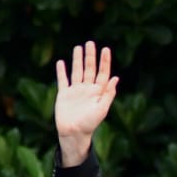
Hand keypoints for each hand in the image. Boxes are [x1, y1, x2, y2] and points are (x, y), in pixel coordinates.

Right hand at [55, 40, 118, 166]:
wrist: (73, 133)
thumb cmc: (89, 124)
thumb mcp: (102, 109)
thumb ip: (108, 94)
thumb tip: (115, 78)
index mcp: (98, 92)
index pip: (103, 73)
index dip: (105, 61)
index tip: (106, 49)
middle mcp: (87, 89)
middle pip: (89, 69)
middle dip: (90, 56)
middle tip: (90, 43)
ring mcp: (75, 91)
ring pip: (77, 71)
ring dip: (77, 60)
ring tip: (78, 47)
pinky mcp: (64, 94)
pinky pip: (63, 80)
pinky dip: (61, 71)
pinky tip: (61, 62)